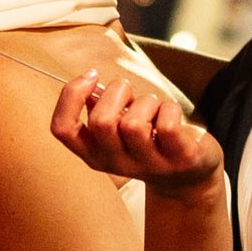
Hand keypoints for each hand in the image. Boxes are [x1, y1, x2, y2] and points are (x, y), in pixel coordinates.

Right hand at [49, 64, 224, 190]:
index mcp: (94, 153)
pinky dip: (170, 108)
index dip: (71, 96)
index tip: (91, 76)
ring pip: (134, 124)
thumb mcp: (117, 129)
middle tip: (130, 94)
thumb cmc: (148, 140)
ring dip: (146, 102)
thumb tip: (89, 80)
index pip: (63, 129)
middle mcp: (116, 164)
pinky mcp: (179, 159)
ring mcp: (149, 165)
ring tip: (154, 108)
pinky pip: (167, 126)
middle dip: (117, 93)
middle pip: (102, 122)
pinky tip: (171, 114)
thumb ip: (99, 107)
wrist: (188, 174)